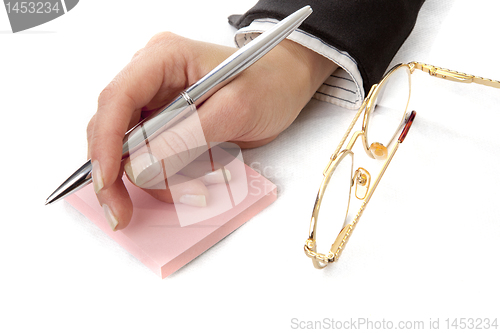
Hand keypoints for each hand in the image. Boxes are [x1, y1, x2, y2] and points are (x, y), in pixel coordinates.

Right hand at [86, 32, 336, 230]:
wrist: (286, 85)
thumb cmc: (269, 84)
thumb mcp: (234, 110)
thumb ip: (187, 137)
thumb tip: (141, 166)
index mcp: (163, 58)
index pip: (117, 99)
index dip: (105, 143)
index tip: (107, 181)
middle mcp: (152, 77)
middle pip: (114, 129)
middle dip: (121, 173)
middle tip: (124, 212)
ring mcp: (157, 101)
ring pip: (131, 150)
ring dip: (156, 179)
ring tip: (196, 190)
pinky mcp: (167, 122)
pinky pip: (153, 156)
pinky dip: (168, 176)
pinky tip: (195, 180)